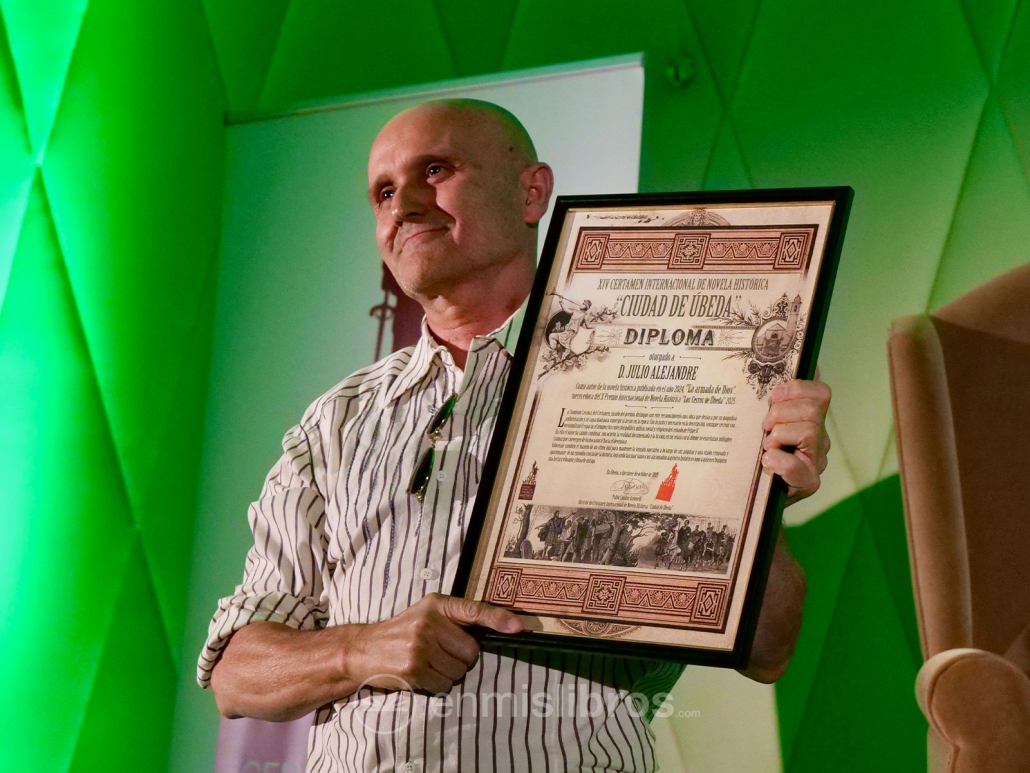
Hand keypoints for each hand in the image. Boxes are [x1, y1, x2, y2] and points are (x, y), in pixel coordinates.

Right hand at [341, 593, 522, 694]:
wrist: (364, 649)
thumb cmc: (402, 632)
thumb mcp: (427, 614)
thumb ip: (455, 619)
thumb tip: (495, 632)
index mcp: (438, 604)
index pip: (474, 610)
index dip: (498, 619)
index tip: (519, 627)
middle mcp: (430, 621)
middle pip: (471, 652)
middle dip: (460, 658)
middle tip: (438, 653)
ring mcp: (421, 644)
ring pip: (459, 671)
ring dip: (448, 673)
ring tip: (426, 663)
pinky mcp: (414, 667)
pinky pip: (444, 685)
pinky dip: (436, 684)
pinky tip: (420, 674)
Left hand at [761, 378, 830, 505]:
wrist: (754, 495)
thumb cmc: (758, 454)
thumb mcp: (762, 423)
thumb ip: (772, 402)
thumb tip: (782, 368)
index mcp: (812, 420)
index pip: (821, 393)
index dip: (797, 388)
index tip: (773, 396)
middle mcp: (820, 438)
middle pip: (813, 409)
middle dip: (782, 413)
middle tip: (764, 427)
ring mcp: (817, 461)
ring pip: (808, 430)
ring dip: (780, 435)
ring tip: (766, 446)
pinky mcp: (809, 482)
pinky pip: (798, 466)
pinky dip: (780, 461)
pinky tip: (767, 461)